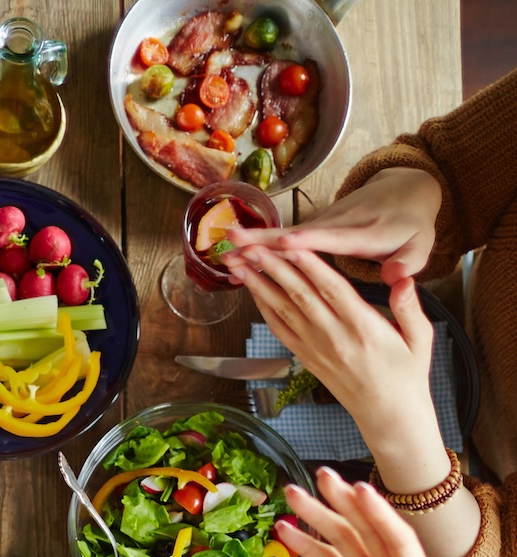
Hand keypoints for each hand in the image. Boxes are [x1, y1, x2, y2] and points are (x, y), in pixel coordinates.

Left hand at [226, 248, 435, 441]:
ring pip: (284, 311)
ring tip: (238, 263)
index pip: (333, 290)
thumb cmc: (407, 374)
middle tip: (250, 245)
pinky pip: (282, 331)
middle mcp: (335, 338)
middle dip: (273, 268)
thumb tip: (403, 277)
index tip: (291, 243)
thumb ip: (409, 307)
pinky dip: (265, 309)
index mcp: (364, 328)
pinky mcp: (308, 359)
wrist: (388, 416)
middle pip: (300, 296)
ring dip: (260, 286)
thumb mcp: (421, 339)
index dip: (310, 265)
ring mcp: (317, 350)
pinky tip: (252, 291)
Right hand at [227, 166, 441, 282]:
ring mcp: (323, 224)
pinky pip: (284, 240)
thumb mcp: (421, 245)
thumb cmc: (413, 225)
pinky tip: (238, 259)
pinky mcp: (315, 228)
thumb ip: (410, 262)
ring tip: (224, 253)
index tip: (284, 243)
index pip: (332, 237)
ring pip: (284, 235)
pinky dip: (260, 247)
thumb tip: (396, 277)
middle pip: (296, 232)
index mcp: (362, 233)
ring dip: (253, 244)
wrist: (406, 189)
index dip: (308, 240)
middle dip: (264, 237)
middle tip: (233, 240)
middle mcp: (336, 224)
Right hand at [277, 470, 477, 556]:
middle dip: (343, 502)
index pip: (398, 538)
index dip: (380, 514)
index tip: (362, 490)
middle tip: (321, 477)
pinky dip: (308, 548)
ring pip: (343, 540)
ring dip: (318, 517)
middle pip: (366, 529)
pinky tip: (287, 532)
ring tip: (292, 496)